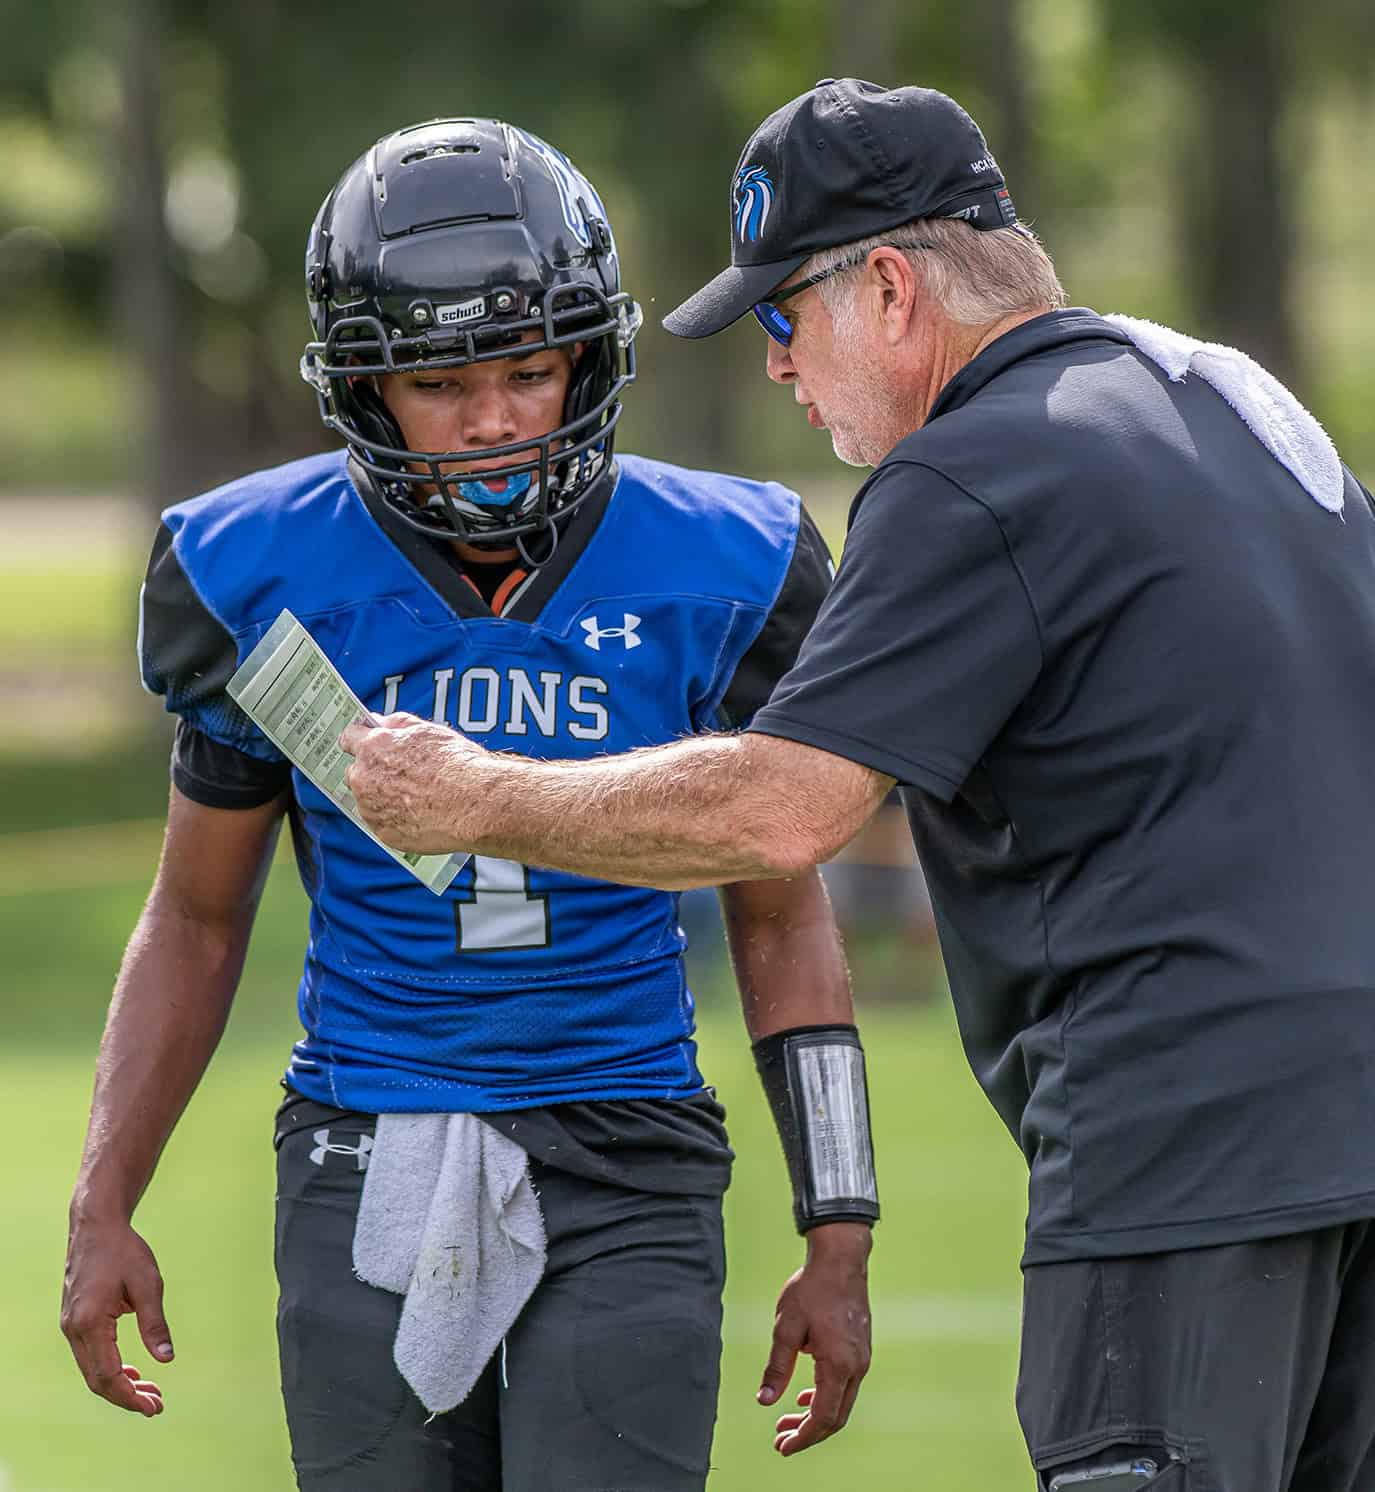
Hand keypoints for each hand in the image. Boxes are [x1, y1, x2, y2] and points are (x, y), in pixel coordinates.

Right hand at [61, 1218, 170, 1415]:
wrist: (96, 1226)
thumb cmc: (124, 1251)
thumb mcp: (148, 1284)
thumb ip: (155, 1323)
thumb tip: (166, 1359)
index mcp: (90, 1323)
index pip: (108, 1376)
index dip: (130, 1396)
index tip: (154, 1407)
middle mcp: (74, 1330)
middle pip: (97, 1380)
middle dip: (126, 1397)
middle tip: (157, 1404)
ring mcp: (71, 1326)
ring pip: (92, 1370)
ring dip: (119, 1384)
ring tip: (149, 1391)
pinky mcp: (75, 1321)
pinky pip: (90, 1355)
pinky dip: (110, 1368)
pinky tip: (132, 1372)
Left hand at [339, 712, 486, 853]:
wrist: (476, 804)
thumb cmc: (458, 766)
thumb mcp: (429, 731)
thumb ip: (398, 724)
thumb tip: (382, 722)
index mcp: (373, 748)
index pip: (349, 738)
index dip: (359, 739)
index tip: (365, 742)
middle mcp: (365, 779)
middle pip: (355, 773)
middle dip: (371, 772)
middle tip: (400, 774)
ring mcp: (372, 809)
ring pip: (368, 801)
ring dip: (383, 798)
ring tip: (417, 797)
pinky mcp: (384, 834)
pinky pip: (383, 824)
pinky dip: (395, 819)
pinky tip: (420, 814)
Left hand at [758, 1221, 871, 1454]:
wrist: (841, 1260)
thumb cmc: (811, 1289)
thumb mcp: (786, 1328)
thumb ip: (777, 1368)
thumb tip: (765, 1401)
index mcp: (838, 1364)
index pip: (822, 1417)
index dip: (802, 1438)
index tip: (782, 1447)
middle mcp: (856, 1367)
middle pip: (835, 1416)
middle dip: (808, 1433)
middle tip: (780, 1439)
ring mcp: (862, 1358)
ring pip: (841, 1402)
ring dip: (815, 1415)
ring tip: (787, 1420)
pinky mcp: (861, 1349)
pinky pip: (846, 1385)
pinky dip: (826, 1396)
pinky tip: (806, 1395)